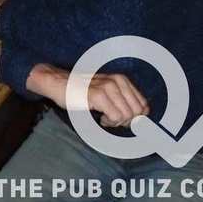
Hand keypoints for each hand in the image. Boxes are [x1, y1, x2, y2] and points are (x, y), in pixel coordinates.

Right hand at [27, 63, 149, 127]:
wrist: (58, 84)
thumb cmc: (83, 92)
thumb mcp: (108, 93)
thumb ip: (125, 103)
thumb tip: (143, 122)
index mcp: (122, 80)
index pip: (144, 106)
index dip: (135, 118)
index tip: (121, 118)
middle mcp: (117, 81)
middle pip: (137, 113)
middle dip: (126, 121)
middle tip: (110, 117)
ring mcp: (108, 87)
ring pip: (127, 116)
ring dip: (116, 122)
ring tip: (103, 115)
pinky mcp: (98, 95)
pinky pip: (115, 117)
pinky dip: (108, 122)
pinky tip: (99, 117)